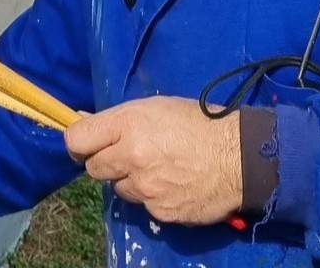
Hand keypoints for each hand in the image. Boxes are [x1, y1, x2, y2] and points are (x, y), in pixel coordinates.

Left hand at [63, 96, 241, 224]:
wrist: (242, 157)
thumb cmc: (199, 122)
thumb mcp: (156, 107)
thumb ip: (117, 118)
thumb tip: (82, 120)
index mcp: (128, 124)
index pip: (77, 139)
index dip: (78, 142)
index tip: (86, 144)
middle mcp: (131, 157)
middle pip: (93, 168)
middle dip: (105, 162)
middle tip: (126, 155)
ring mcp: (146, 188)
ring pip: (119, 188)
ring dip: (130, 180)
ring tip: (157, 168)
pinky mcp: (160, 212)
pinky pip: (144, 205)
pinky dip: (152, 197)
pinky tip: (172, 184)